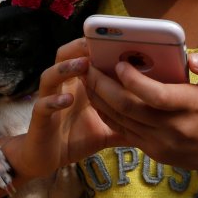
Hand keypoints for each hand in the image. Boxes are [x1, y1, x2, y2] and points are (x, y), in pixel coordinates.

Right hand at [9, 38, 119, 178]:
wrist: (47, 158)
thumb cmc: (77, 137)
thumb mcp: (108, 127)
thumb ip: (128, 119)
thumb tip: (158, 117)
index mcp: (79, 84)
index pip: (85, 55)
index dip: (96, 45)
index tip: (117, 38)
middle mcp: (62, 86)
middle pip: (64, 55)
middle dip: (79, 47)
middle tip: (96, 41)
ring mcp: (48, 99)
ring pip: (50, 75)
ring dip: (66, 68)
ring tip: (83, 65)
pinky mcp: (38, 118)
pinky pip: (43, 105)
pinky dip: (54, 101)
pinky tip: (67, 100)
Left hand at [84, 52, 197, 173]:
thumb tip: (192, 58)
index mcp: (191, 106)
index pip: (155, 95)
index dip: (134, 80)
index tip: (120, 63)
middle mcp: (173, 127)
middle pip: (128, 107)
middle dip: (103, 86)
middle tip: (89, 66)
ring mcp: (160, 142)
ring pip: (120, 120)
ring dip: (99, 98)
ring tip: (87, 77)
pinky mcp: (151, 151)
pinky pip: (121, 131)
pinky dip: (106, 113)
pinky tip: (97, 97)